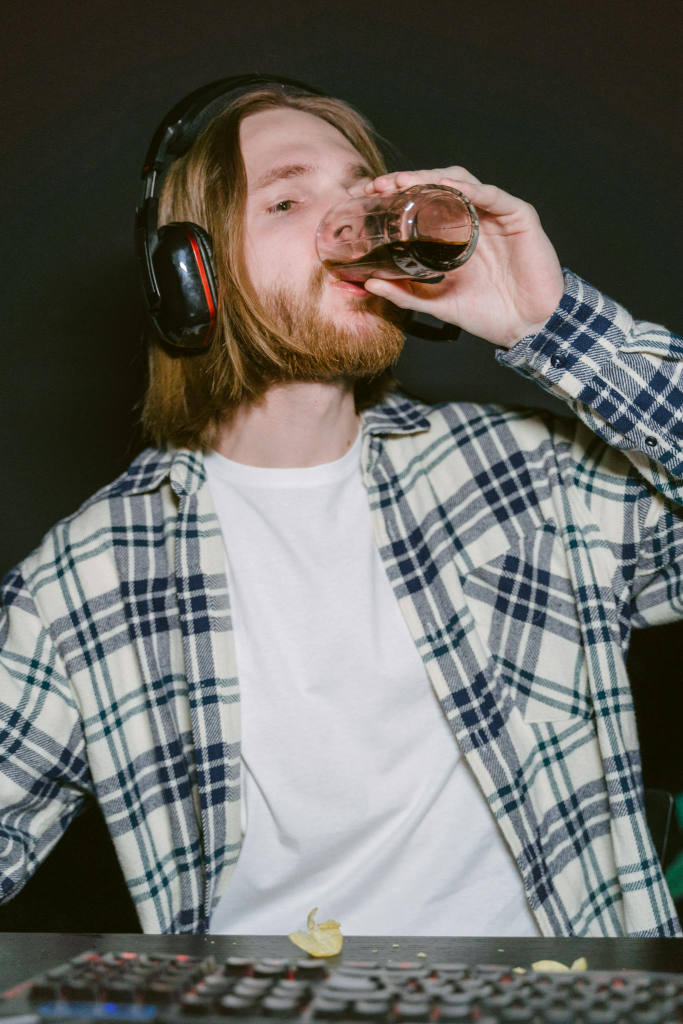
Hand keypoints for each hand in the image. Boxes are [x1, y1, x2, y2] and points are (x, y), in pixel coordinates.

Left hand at [348, 167, 564, 348]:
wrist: (527, 327)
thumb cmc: (488, 314)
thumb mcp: (437, 304)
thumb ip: (405, 294)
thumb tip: (370, 285)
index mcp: (455, 234)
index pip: (423, 202)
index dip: (397, 195)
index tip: (368, 195)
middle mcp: (474, 218)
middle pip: (439, 185)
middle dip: (408, 180)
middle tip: (381, 185)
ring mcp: (496, 215)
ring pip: (462, 181)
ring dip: (433, 177)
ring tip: (406, 182)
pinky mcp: (519, 216)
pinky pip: (492, 195)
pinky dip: (470, 189)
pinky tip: (449, 188)